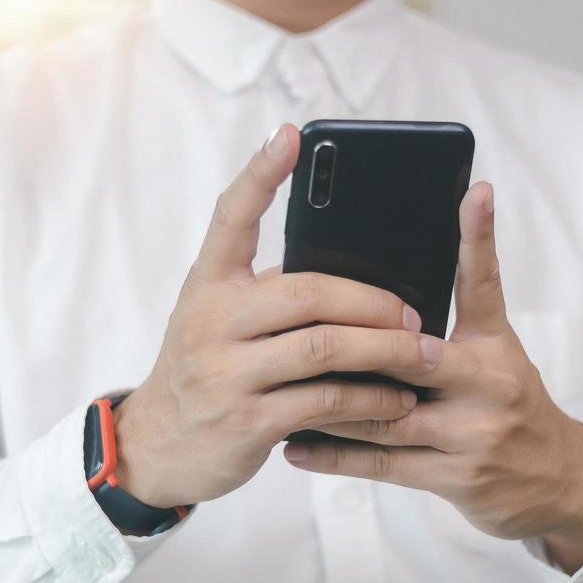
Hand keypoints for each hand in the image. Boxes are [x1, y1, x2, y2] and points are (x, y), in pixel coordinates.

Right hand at [116, 124, 443, 508]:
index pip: (230, 217)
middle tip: (416, 314)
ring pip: (324, 349)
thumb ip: (268, 297)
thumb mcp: (218, 323)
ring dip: (385, 352)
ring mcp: (227, 373)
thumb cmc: (207, 373)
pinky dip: (370, 400)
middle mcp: (212, 322)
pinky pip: (324, 402)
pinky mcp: (247, 421)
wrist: (156, 447)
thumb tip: (358, 275)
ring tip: (425, 356)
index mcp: (208, 286)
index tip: (292, 135)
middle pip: (306, 292)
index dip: (260, 173)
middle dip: (372, 301)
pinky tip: (397, 401)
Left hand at [281, 182, 582, 571]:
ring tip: (278, 389)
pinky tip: (296, 446)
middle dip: (351, 346)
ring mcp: (471, 436)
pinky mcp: (453, 478)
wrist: (555, 482)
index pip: (484, 283)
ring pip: (383, 414)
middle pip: (406, 357)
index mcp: (495, 346)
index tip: (472, 193)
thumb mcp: (498, 351)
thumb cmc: (510, 403)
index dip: (479, 236)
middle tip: (294, 329)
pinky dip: (335, 454)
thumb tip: (408, 265)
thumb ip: (460, 312)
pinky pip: (382, 463)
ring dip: (327, 403)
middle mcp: (488, 385)